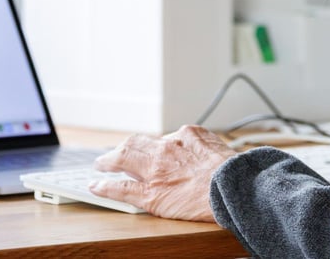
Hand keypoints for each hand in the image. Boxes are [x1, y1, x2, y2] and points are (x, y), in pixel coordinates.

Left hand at [91, 124, 237, 221]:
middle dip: (122, 148)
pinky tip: (96, 186)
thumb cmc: (231, 171)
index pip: (161, 138)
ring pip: (123, 158)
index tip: (148, 151)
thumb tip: (192, 144)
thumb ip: (201, 142)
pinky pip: (121, 188)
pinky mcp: (151, 194)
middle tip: (114, 154)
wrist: (234, 188)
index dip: (152, 147)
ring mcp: (156, 171)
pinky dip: (105, 187)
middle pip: (135, 143)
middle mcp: (166, 148)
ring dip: (109, 161)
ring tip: (101, 165)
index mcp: (185, 135)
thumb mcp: (217, 145)